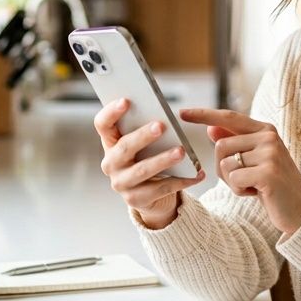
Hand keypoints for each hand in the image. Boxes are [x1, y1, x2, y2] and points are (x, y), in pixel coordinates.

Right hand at [94, 98, 204, 229]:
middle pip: (124, 147)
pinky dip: (182, 181)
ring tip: (182, 152)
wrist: (151, 196)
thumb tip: (165, 115)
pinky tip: (197, 174)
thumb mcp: (145, 143)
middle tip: (161, 126)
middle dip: (143, 136)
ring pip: (142, 170)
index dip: (111, 112)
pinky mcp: (135, 200)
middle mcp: (111, 163)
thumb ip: (148, 128)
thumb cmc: (148, 159)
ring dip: (163, 160)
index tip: (126, 100)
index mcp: (110, 143)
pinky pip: (161, 189)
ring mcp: (121, 183)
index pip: (102, 124)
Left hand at [179, 108, 300, 234]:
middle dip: (223, 169)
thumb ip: (236, 143)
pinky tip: (257, 193)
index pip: (228, 117)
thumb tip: (211, 129)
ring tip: (253, 186)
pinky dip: (239, 190)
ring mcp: (270, 153)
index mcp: (265, 130)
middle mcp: (268, 137)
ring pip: (225, 163)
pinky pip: (234, 179)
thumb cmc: (274, 185)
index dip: (204, 114)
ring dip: (232, 182)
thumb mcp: (254, 161)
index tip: (181, 113)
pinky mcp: (268, 172)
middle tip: (243, 180)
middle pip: (220, 146)